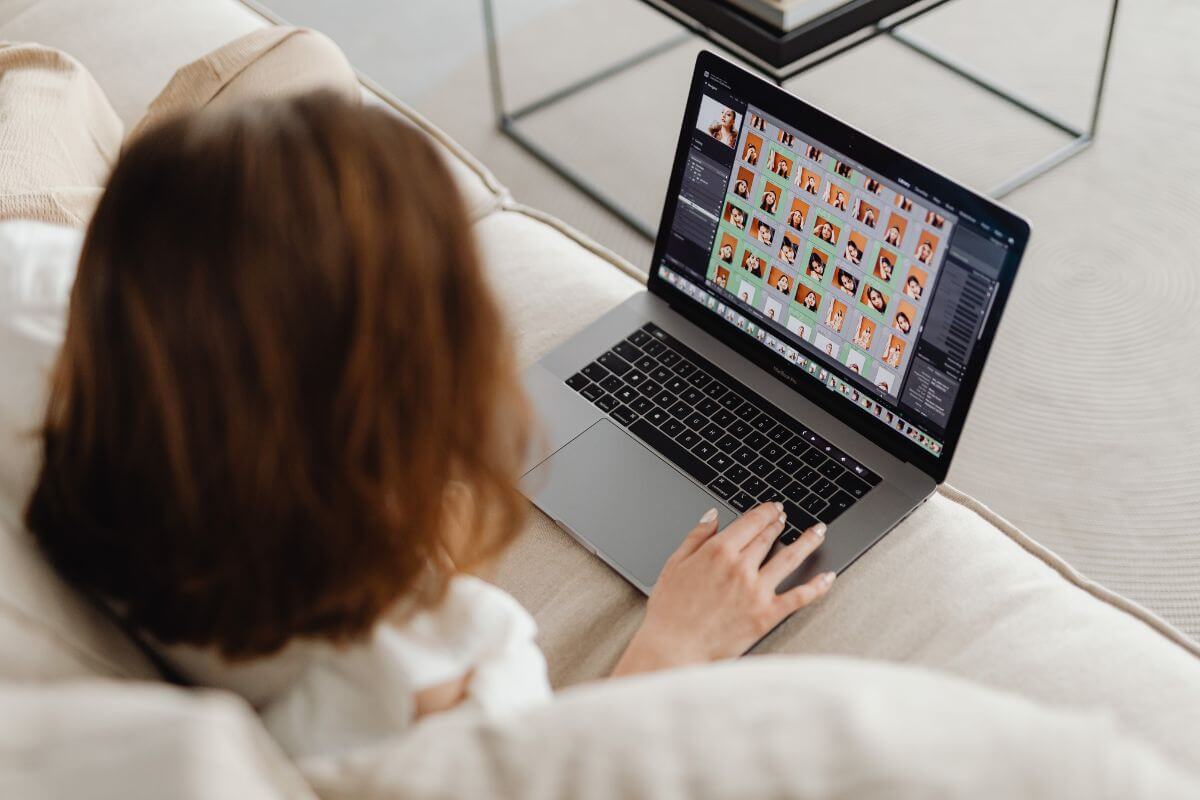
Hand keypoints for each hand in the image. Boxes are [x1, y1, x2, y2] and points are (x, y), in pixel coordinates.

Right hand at [612, 503, 833, 675]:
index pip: (750, 522)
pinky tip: (827, 577)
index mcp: (718, 552)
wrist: (674, 647)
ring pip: (790, 558)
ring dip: (807, 541)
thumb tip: (711, 516)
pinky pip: (799, 597)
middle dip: (780, 523)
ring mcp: (757, 591)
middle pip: (769, 537)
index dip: (764, 512)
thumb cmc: (669, 611)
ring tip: (818, 531)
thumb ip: (695, 537)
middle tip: (787, 517)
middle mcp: (741, 567)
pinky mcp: (767, 615)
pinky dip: (817, 586)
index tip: (772, 508)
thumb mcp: (674, 564)